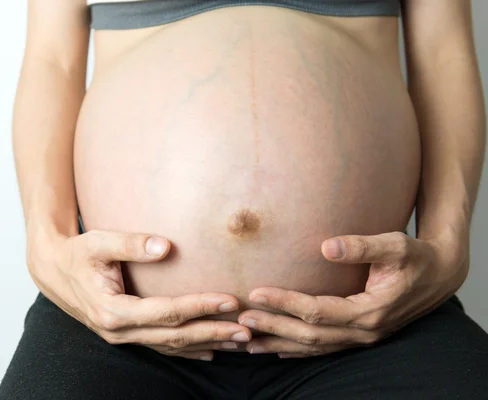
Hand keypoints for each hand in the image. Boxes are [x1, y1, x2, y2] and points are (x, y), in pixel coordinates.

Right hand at [27, 228, 251, 360]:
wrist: (53, 270)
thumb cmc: (77, 253)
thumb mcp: (99, 242)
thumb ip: (132, 244)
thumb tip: (167, 246)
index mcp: (113, 310)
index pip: (166, 312)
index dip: (199, 306)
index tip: (228, 300)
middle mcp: (118, 331)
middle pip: (174, 336)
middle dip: (211, 332)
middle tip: (245, 331)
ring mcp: (122, 337)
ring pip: (171, 346)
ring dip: (205, 343)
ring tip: (238, 341)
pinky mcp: (126, 334)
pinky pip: (161, 346)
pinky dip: (188, 350)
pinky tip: (210, 351)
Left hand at [237, 230, 468, 356]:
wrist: (438, 276)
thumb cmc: (416, 258)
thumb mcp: (396, 245)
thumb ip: (363, 246)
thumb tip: (327, 247)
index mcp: (370, 311)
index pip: (318, 311)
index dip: (285, 303)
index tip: (256, 293)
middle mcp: (363, 331)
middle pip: (309, 335)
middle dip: (273, 326)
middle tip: (241, 318)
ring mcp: (360, 338)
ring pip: (312, 348)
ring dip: (278, 343)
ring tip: (246, 341)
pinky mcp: (357, 336)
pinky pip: (321, 349)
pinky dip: (295, 351)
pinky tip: (274, 349)